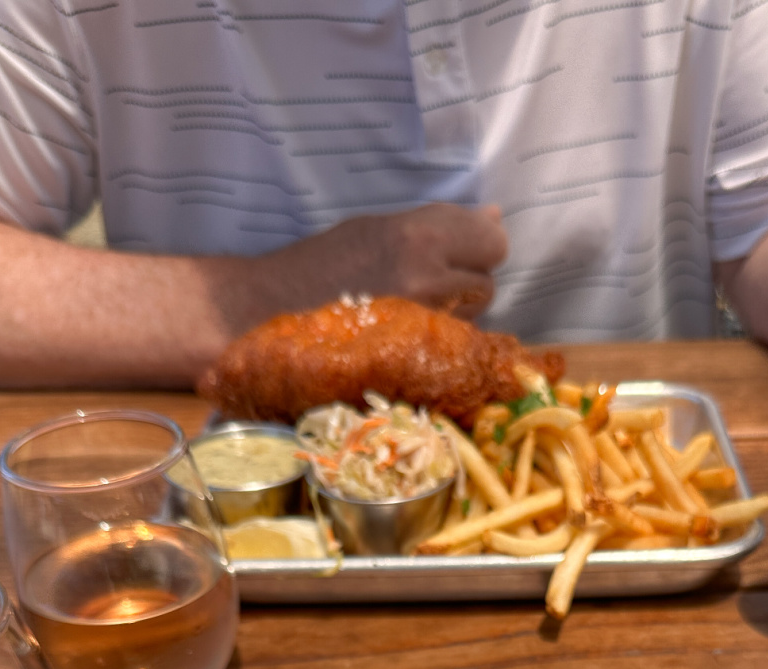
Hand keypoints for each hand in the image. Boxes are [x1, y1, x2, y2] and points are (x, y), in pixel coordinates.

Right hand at [269, 203, 507, 320]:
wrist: (273, 309)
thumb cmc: (323, 262)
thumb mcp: (379, 227)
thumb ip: (440, 224)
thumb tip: (494, 216)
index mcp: (418, 235)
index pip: (492, 240)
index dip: (483, 244)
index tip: (465, 249)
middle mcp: (428, 277)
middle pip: (488, 281)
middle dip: (471, 280)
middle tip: (435, 281)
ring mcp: (423, 321)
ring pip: (473, 316)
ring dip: (458, 310)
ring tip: (417, 306)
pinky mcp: (415, 355)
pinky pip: (452, 343)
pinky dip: (440, 335)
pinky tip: (410, 329)